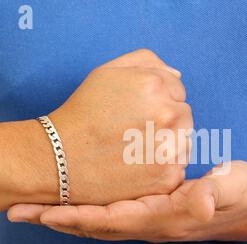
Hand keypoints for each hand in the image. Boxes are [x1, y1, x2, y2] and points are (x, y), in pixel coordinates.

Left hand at [8, 161, 246, 241]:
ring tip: (35, 208)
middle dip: (58, 219)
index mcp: (165, 216)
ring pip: (100, 222)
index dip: (78, 217)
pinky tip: (76, 201)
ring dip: (66, 216)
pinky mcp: (153, 211)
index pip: (113, 219)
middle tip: (20, 210)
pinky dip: (87, 212)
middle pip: (96, 226)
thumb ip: (217, 192)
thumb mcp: (235, 186)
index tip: (44, 212)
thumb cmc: (244, 194)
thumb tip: (200, 199)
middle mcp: (152, 223)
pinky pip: (112, 214)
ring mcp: (151, 219)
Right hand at [40, 49, 192, 204]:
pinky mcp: (168, 178)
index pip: (178, 90)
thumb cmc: (84, 113)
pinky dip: (164, 168)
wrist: (61, 158)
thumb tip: (177, 75)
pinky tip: (140, 167)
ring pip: (185, 142)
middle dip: (167, 121)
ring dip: (169, 144)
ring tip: (137, 149)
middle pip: (184, 116)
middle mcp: (169, 115)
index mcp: (155, 85)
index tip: (138, 112)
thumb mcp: (108, 71)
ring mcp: (171, 149)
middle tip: (136, 131)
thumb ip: (147, 62)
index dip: (158, 100)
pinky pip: (179, 168)